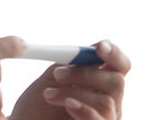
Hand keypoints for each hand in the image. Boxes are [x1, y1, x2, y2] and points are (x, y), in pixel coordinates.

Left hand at [9, 40, 130, 119]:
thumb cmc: (38, 104)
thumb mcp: (53, 77)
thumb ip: (72, 62)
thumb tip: (90, 49)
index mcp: (101, 83)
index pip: (121, 66)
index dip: (115, 54)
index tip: (100, 47)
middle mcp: (110, 102)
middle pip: (116, 82)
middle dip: (86, 73)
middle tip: (58, 74)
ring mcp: (105, 118)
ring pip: (105, 102)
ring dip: (73, 93)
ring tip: (48, 94)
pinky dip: (84, 109)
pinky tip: (68, 105)